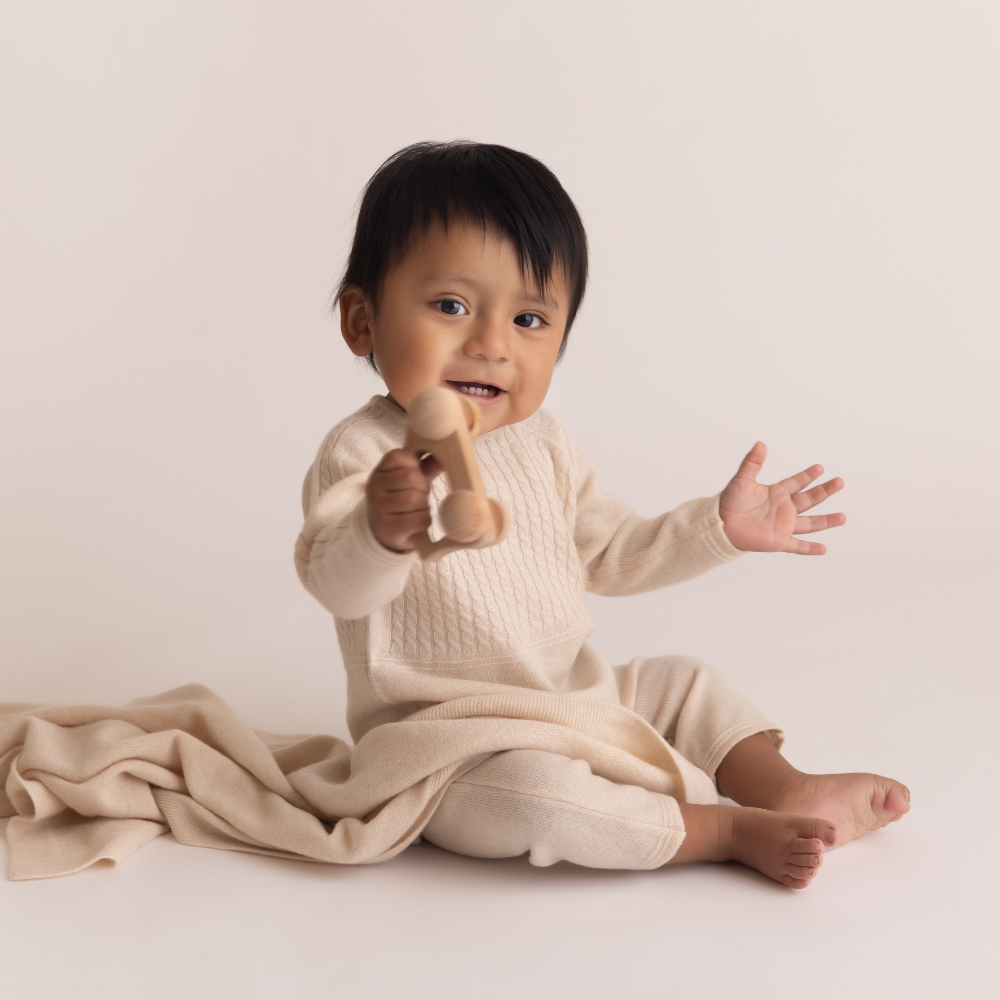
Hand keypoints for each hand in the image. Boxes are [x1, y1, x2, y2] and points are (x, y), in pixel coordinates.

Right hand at [366, 449, 442, 552]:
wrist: (388, 533)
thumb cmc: (404, 502)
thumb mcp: (412, 481)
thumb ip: (426, 466)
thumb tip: (446, 451)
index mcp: (379, 472)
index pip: (399, 456)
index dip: (415, 464)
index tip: (416, 475)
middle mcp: (373, 488)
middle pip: (409, 477)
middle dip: (423, 487)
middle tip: (420, 496)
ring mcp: (377, 509)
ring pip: (413, 498)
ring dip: (424, 505)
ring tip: (418, 510)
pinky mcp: (387, 529)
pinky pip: (419, 519)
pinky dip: (425, 520)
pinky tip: (418, 522)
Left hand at [719, 442, 844, 554]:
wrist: (720, 525)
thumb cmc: (729, 502)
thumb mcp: (742, 480)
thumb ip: (752, 463)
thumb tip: (760, 443)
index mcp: (776, 493)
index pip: (796, 483)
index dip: (808, 475)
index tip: (820, 468)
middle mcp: (783, 509)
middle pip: (809, 500)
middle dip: (824, 491)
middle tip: (839, 482)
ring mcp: (783, 526)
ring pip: (810, 524)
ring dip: (826, 521)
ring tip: (843, 517)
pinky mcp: (778, 541)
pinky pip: (797, 546)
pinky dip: (810, 548)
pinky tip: (823, 549)